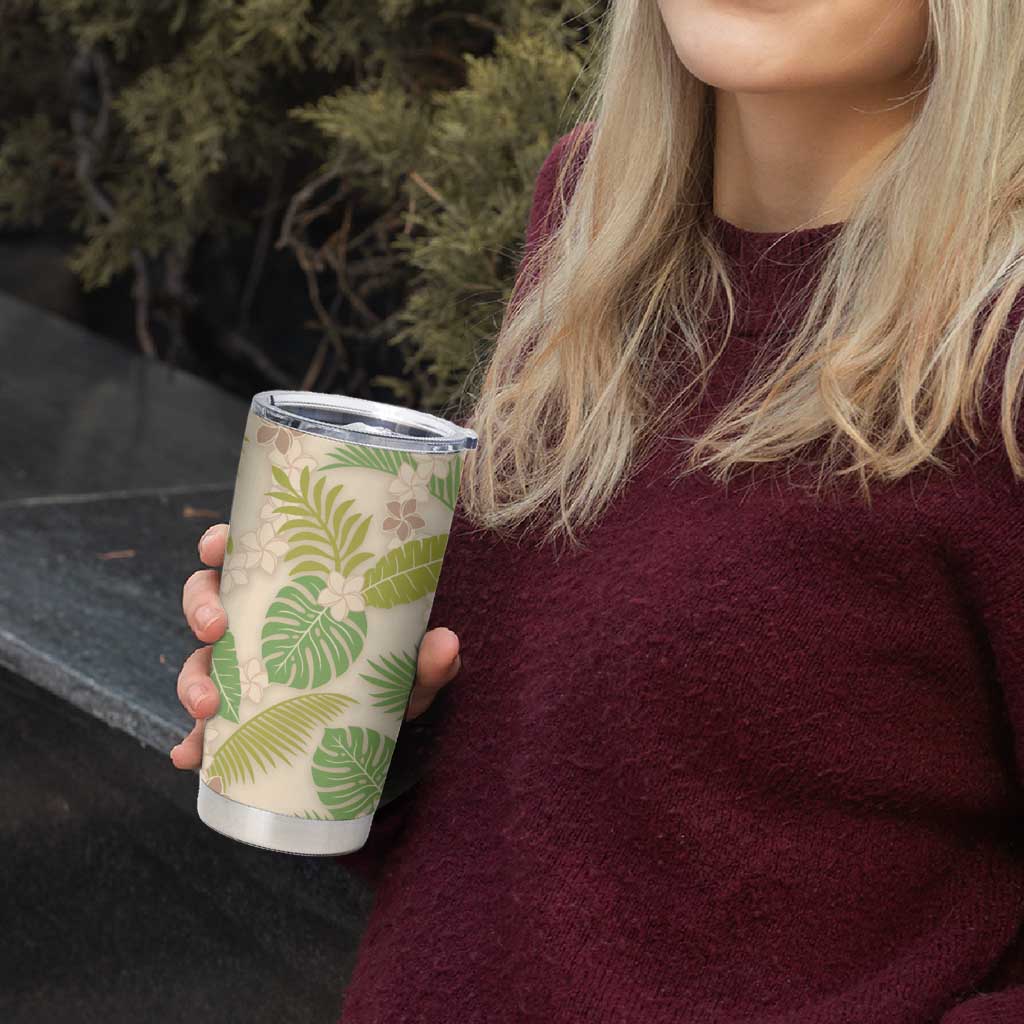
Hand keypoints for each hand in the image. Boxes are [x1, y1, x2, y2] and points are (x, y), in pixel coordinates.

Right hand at [169, 523, 461, 768]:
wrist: (384, 731)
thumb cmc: (390, 676)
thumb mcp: (409, 668)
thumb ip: (427, 659)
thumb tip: (447, 644)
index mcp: (291, 592)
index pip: (246, 555)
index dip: (219, 543)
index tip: (216, 547)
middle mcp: (259, 625)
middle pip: (207, 601)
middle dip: (200, 611)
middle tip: (216, 630)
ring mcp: (245, 671)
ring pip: (199, 661)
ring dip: (191, 680)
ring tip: (207, 707)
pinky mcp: (240, 720)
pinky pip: (205, 729)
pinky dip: (193, 743)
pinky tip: (189, 757)